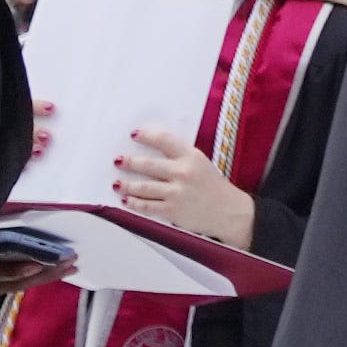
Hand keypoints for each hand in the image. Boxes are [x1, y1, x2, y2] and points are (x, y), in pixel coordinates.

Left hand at [109, 126, 256, 239]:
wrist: (229, 211)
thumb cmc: (213, 187)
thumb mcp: (200, 164)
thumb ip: (180, 157)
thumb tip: (152, 154)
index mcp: (191, 157)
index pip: (165, 140)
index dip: (147, 136)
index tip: (135, 134)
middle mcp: (183, 173)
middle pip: (149, 165)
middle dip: (130, 162)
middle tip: (118, 160)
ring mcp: (176, 193)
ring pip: (144, 187)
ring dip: (127, 185)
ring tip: (117, 183)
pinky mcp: (172, 211)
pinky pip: (147, 206)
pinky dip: (134, 203)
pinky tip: (126, 200)